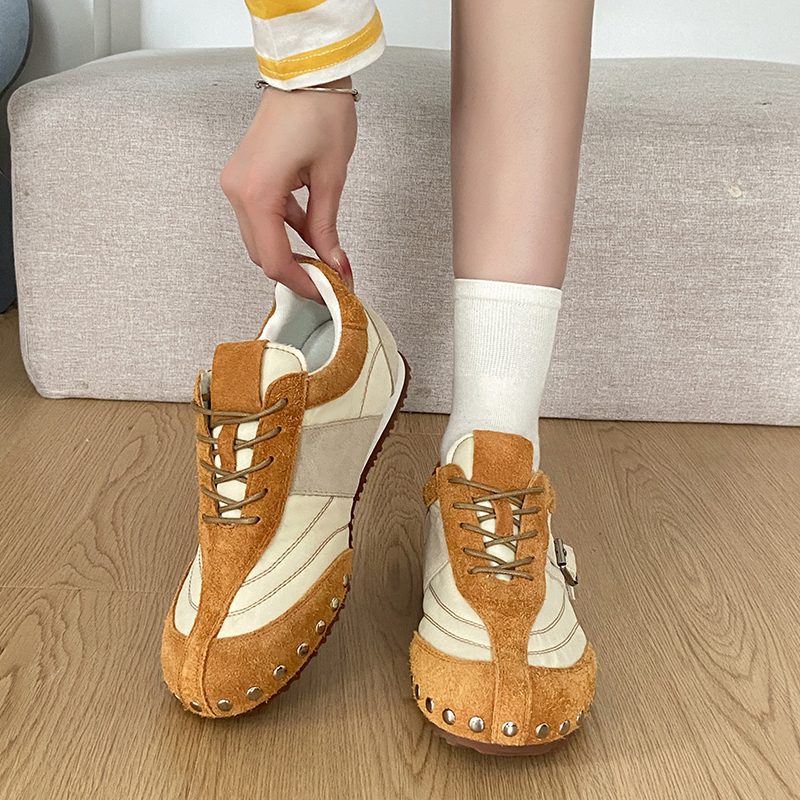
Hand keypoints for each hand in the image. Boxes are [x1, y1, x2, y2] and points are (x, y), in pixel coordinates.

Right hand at [220, 76, 356, 301]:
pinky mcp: (244, 177)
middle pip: (262, 254)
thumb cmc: (319, 113)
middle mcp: (238, 191)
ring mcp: (237, 183)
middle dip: (295, 273)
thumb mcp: (331, 179)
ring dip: (290, 253)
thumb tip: (336, 267)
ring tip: (325, 263)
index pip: (275, 260)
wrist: (305, 73)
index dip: (302, 284)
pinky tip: (311, 235)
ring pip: (260, 238)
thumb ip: (327, 229)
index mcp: (258, 194)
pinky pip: (261, 218)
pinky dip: (285, 231)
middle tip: (329, 282)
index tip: (326, 295)